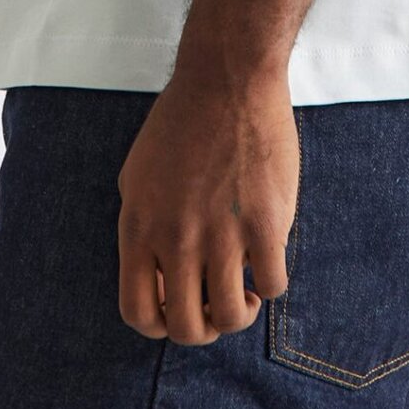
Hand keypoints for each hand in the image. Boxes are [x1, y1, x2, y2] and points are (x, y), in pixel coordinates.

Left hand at [116, 66, 298, 344]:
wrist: (227, 80)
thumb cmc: (182, 123)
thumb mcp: (137, 177)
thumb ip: (142, 229)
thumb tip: (158, 280)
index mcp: (139, 227)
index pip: (138, 313)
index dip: (160, 326)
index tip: (180, 309)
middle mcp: (175, 237)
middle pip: (186, 327)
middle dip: (205, 328)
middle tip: (217, 304)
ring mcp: (221, 232)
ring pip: (231, 315)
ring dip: (239, 312)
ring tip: (244, 288)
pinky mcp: (264, 222)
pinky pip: (271, 284)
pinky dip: (270, 284)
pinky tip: (267, 259)